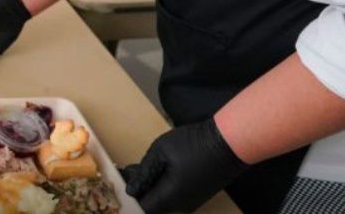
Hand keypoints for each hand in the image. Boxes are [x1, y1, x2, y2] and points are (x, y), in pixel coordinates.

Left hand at [121, 119, 246, 213]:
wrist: (228, 143)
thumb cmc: (193, 145)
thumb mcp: (161, 153)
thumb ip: (144, 173)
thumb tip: (131, 190)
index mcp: (171, 198)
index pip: (144, 207)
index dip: (132, 195)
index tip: (122, 179)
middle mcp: (182, 206)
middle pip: (153, 206)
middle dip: (140, 190)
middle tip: (129, 170)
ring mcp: (192, 202)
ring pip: (163, 202)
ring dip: (151, 187)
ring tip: (140, 167)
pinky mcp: (197, 195)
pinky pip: (174, 197)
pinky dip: (162, 186)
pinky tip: (157, 169)